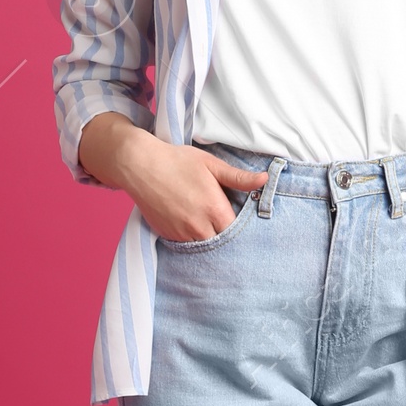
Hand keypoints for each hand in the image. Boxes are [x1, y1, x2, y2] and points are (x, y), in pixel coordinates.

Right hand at [80, 117, 266, 240]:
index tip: (238, 218)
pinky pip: (186, 244)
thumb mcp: (211, 165)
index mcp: (214, 209)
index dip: (240, 226)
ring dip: (208, 237)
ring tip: (206, 221)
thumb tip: (265, 179)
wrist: (140, 165)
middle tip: (223, 221)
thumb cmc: (177, 161)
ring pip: (204, 245)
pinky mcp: (167, 236)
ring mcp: (181, 234)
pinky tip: (190, 222)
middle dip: (225, 233)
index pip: (237, 230)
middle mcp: (199, 226)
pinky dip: (191, 237)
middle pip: (222, 241)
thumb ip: (239, 177)